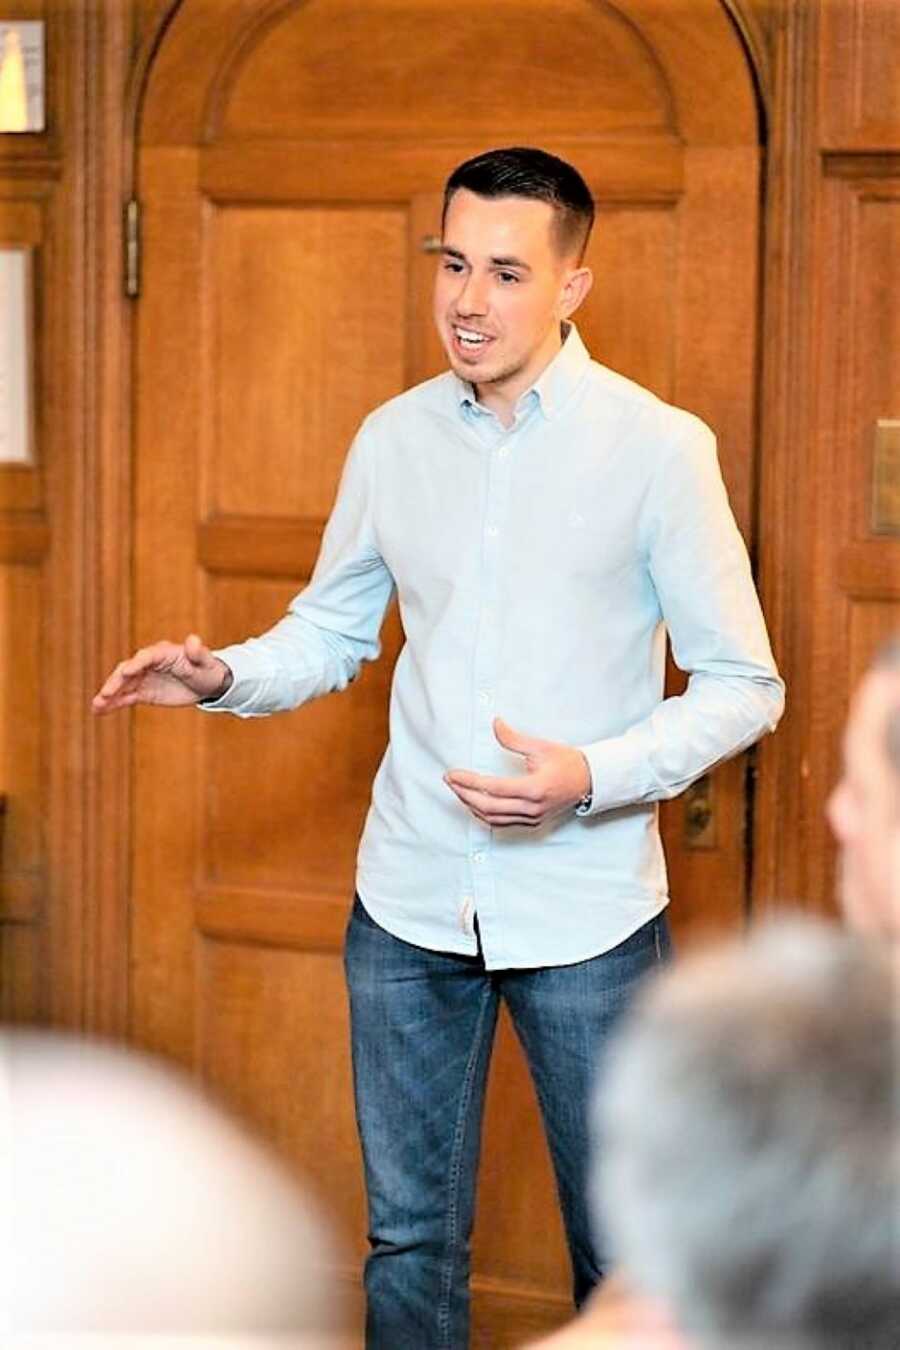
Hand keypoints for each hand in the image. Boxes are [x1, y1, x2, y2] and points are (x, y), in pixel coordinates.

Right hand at [91, 633, 231, 714]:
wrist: (207, 683)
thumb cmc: (207, 669)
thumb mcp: (205, 662)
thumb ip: (197, 652)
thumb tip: (193, 639)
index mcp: (163, 653)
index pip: (146, 656)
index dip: (137, 663)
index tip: (127, 671)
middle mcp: (149, 663)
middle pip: (129, 670)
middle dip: (117, 681)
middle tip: (106, 693)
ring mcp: (144, 677)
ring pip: (123, 684)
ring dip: (109, 694)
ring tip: (96, 705)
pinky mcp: (143, 692)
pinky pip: (125, 697)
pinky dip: (113, 703)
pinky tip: (99, 711)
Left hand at [444, 717, 590, 827]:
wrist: (589, 780)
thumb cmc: (567, 762)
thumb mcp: (540, 746)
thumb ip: (514, 738)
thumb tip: (495, 724)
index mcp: (534, 788)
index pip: (493, 788)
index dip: (469, 781)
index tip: (452, 774)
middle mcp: (532, 807)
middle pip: (488, 806)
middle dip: (464, 794)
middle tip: (450, 782)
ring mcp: (533, 817)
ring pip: (493, 818)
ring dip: (472, 806)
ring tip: (458, 791)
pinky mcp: (533, 822)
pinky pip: (502, 822)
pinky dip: (485, 815)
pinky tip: (474, 804)